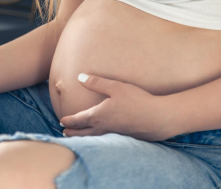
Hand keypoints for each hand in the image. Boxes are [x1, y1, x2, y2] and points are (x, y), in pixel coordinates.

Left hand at [59, 74, 179, 140]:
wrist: (158, 119)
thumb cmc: (136, 101)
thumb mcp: (115, 87)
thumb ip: (96, 82)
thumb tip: (80, 77)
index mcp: (98, 116)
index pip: (78, 120)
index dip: (69, 120)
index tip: (62, 121)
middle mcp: (103, 129)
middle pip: (83, 133)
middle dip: (73, 132)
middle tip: (65, 132)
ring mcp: (114, 136)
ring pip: (94, 139)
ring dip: (84, 138)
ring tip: (79, 137)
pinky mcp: (124, 140)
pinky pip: (105, 142)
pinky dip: (97, 141)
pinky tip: (102, 138)